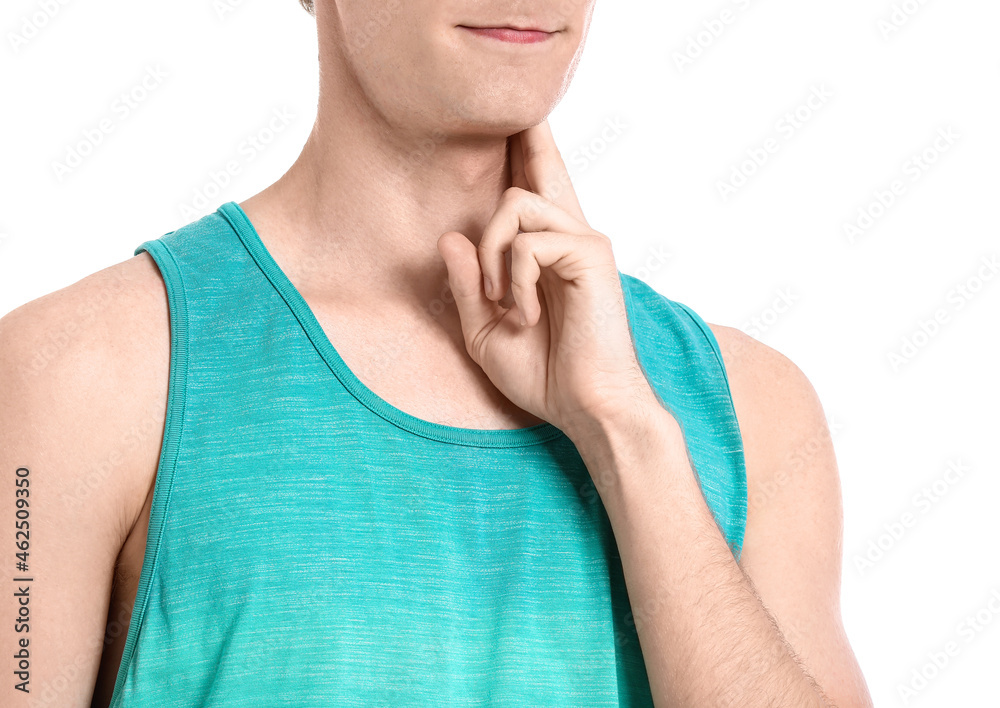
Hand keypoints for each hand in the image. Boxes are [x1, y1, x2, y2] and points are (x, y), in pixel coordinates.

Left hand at [436, 119, 660, 435]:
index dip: (527, 149)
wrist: (585, 407)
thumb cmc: (543, 374)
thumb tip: (451, 237)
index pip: (534, 189)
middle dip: (526, 135)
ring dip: (492, 254)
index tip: (521, 117)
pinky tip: (525, 315)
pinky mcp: (590, 253)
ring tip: (501, 301)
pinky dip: (513, 281)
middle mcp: (569, 235)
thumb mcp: (486, 331)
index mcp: (547, 253)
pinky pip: (528, 243)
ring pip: (515, 202)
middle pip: (539, 165)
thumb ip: (468, 287)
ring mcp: (583, 240)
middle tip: (520, 130)